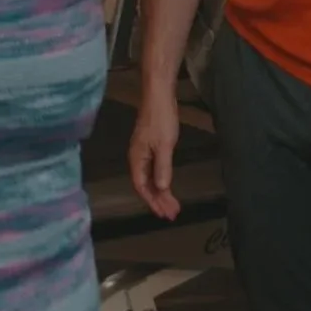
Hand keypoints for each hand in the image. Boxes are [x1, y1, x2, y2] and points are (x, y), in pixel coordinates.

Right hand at [128, 87, 182, 219]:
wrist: (159, 96)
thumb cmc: (161, 119)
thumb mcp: (164, 145)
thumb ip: (162, 168)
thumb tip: (161, 189)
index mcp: (137, 158)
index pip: (141, 187)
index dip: (153, 201)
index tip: (165, 214)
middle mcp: (137, 157)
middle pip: (145, 185)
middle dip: (158, 200)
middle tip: (172, 214)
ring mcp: (143, 152)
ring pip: (150, 178)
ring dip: (161, 192)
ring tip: (173, 205)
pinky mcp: (150, 146)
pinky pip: (153, 169)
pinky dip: (161, 180)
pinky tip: (167, 186)